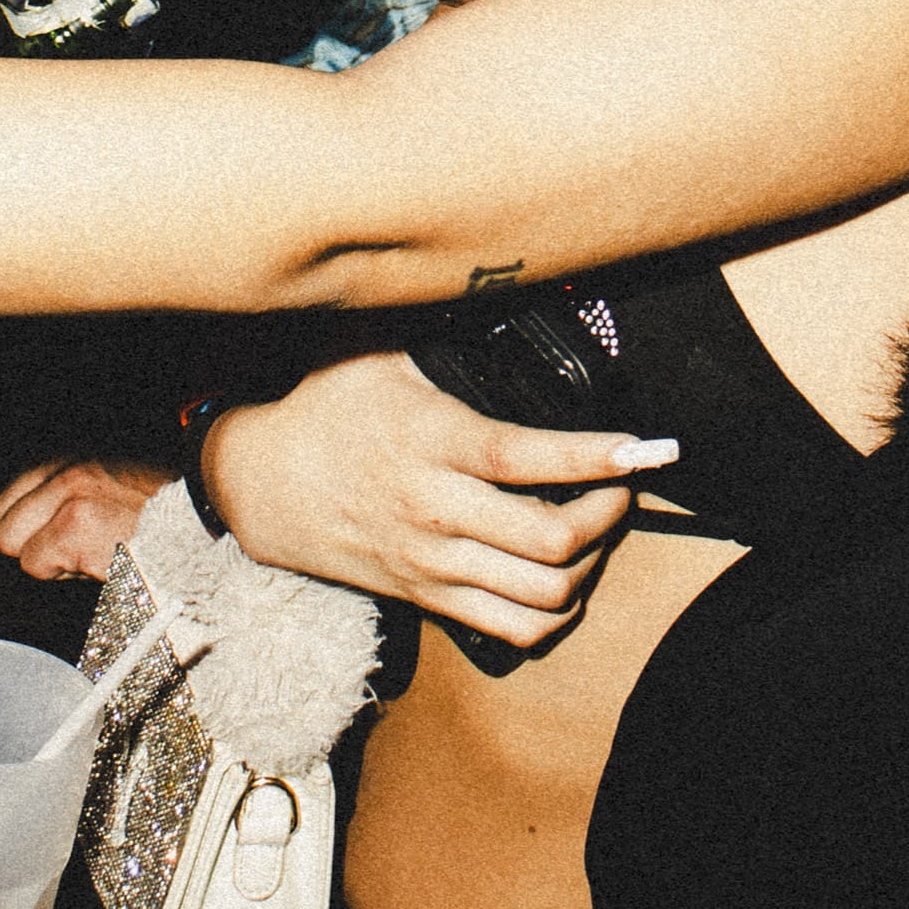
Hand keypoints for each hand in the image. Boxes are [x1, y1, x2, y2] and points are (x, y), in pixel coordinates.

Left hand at [0, 456, 176, 579]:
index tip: (53, 538)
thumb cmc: (168, 506)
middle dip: (35, 548)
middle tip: (74, 550)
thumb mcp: (114, 481)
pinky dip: (69, 574)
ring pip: (21, 551)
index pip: (9, 500)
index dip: (30, 528)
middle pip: (6, 527)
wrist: (205, 513)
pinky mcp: (75, 530)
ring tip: (96, 553)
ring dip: (54, 563)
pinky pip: (40, 566)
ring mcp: (69, 499)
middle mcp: (68, 472)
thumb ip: (73, 494)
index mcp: (75, 458)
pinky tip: (104, 562)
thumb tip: (37, 524)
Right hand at [205, 353, 679, 646]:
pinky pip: (511, 631)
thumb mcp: (375, 348)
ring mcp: (432, 563)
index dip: (597, 456)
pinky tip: (567, 574)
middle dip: (608, 512)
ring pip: (540, 594)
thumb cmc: (327, 405)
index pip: (526, 457)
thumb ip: (440, 326)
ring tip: (599, 524)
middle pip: (549, 539)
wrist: (258, 483)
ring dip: (589, 563)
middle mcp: (435, 509)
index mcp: (430, 440)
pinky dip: (554, 612)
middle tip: (624, 482)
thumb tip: (500, 278)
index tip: (650, 445)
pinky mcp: (427, 597)